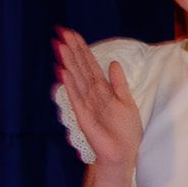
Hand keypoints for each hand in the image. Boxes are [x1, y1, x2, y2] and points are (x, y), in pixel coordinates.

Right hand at [54, 28, 139, 171]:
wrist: (122, 153)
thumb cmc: (125, 130)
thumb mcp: (127, 102)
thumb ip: (119, 83)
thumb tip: (113, 62)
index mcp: (103, 90)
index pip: (90, 65)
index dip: (82, 50)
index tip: (73, 34)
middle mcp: (92, 94)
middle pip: (80, 68)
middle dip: (72, 51)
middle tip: (61, 33)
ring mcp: (86, 104)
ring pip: (76, 78)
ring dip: (69, 63)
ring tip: (60, 46)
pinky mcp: (83, 116)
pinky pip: (76, 97)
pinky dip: (69, 84)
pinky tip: (63, 71)